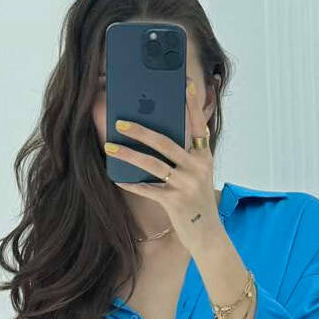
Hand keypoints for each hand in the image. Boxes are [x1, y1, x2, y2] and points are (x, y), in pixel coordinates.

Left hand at [105, 76, 216, 254]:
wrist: (208, 235)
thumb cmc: (197, 201)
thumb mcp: (198, 174)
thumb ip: (185, 155)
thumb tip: (157, 136)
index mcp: (204, 156)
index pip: (198, 125)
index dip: (192, 104)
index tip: (186, 82)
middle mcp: (198, 167)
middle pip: (166, 142)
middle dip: (141, 130)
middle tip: (119, 122)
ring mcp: (187, 185)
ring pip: (153, 164)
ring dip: (128, 155)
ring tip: (110, 147)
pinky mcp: (176, 203)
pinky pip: (147, 189)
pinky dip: (131, 183)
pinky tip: (116, 177)